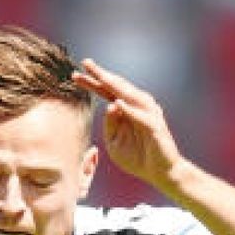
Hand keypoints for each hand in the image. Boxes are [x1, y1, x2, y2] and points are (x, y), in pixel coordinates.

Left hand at [72, 59, 184, 189]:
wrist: (160, 172)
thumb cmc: (137, 157)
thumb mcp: (115, 142)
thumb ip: (110, 125)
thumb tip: (109, 105)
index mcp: (125, 110)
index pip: (106, 92)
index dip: (92, 82)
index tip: (74, 74)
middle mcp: (137, 107)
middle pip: (117, 87)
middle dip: (102, 75)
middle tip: (86, 62)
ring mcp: (148, 115)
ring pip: (130, 96)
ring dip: (115, 85)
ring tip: (100, 75)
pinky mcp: (155, 127)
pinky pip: (140, 116)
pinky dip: (129, 109)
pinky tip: (116, 102)